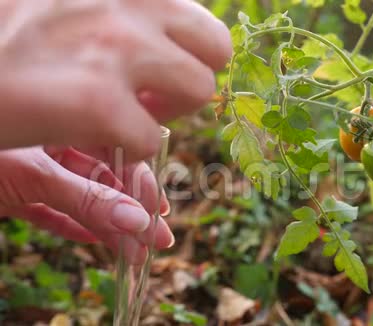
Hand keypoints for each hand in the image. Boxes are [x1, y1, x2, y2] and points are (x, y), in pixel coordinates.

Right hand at [0, 0, 231, 161]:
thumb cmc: (10, 39)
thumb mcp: (71, 5)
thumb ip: (119, 11)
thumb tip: (169, 30)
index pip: (199, 19)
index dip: (185, 51)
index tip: (153, 67)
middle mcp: (127, 2)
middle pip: (216, 48)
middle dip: (189, 79)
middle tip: (150, 95)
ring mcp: (115, 47)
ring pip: (199, 91)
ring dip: (164, 113)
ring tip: (116, 113)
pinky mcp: (96, 101)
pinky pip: (150, 137)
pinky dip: (122, 146)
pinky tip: (81, 130)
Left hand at [0, 147, 173, 263]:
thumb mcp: (37, 175)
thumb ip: (87, 198)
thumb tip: (138, 220)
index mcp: (62, 126)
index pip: (117, 150)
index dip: (141, 182)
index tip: (157, 212)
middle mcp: (51, 147)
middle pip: (105, 181)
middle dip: (132, 211)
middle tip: (158, 238)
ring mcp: (33, 175)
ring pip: (83, 202)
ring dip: (110, 228)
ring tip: (136, 253)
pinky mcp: (15, 199)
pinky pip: (54, 214)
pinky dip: (75, 228)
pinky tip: (97, 241)